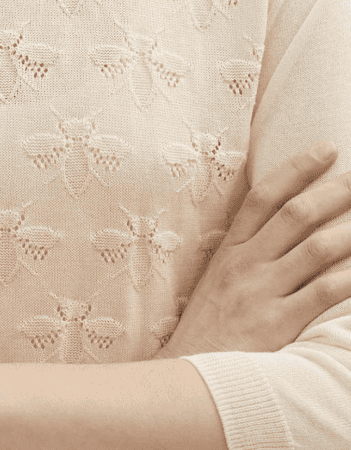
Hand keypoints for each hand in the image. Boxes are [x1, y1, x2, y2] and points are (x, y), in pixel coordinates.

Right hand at [156, 142, 350, 357]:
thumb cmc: (207, 326)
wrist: (188, 372)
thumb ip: (246, 251)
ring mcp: (261, 292)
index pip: (263, 197)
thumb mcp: (217, 279)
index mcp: (230, 249)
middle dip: (334, 191)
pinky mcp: (278, 324)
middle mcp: (246, 264)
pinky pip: (323, 293)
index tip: (325, 150)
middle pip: (296, 215)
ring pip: (316, 248)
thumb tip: (283, 224)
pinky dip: (350, 277)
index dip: (296, 169)